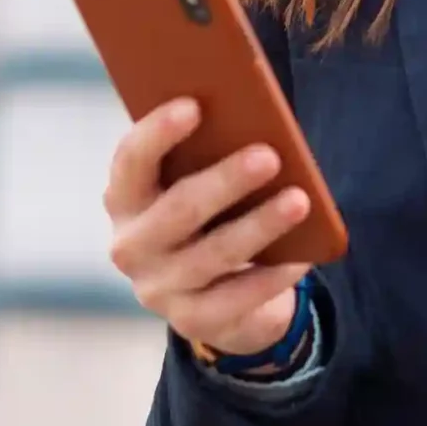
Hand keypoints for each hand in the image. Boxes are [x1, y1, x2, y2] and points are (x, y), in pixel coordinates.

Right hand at [103, 98, 311, 357]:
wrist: (215, 297)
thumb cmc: (210, 216)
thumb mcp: (198, 184)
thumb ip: (207, 154)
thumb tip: (254, 120)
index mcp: (125, 198)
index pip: (131, 161)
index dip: (158, 132)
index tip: (194, 105)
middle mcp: (131, 245)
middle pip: (179, 209)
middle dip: (226, 181)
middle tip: (269, 157)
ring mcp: (158, 288)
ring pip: (214, 254)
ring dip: (260, 225)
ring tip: (300, 201)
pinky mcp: (191, 320)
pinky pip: (237, 297)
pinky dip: (271, 275)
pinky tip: (301, 256)